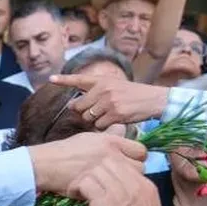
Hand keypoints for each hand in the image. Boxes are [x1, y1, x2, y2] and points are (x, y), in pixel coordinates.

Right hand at [27, 131, 145, 194]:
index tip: (129, 163)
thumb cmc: (64, 151)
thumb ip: (109, 136)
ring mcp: (105, 170)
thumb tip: (121, 128)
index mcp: (111, 141)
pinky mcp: (96, 185)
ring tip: (113, 186)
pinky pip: (113, 192)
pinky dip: (110, 194)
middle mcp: (112, 154)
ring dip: (124, 184)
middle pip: (140, 167)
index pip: (141, 150)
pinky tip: (103, 193)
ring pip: (129, 181)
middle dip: (133, 173)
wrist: (43, 164)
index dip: (137, 158)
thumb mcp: (88, 138)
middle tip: (122, 177)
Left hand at [49, 75, 168, 128]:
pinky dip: (104, 126)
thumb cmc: (132, 95)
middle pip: (79, 107)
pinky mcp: (115, 113)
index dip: (63, 80)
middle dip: (84, 112)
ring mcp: (109, 101)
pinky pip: (99, 125)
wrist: (155, 99)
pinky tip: (115, 119)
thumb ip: (94, 93)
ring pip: (88, 118)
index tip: (50, 79)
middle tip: (98, 111)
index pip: (79, 79)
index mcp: (102, 80)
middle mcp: (104, 89)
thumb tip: (71, 106)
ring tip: (110, 114)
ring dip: (95, 120)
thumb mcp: (114, 86)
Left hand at [69, 159, 174, 205]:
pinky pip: (86, 184)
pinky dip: (77, 188)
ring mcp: (118, 192)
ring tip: (78, 190)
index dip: (105, 168)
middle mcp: (132, 183)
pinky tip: (75, 196)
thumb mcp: (145, 204)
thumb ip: (133, 192)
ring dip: (83, 178)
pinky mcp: (104, 202)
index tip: (97, 180)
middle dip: (92, 169)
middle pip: (106, 161)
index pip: (120, 162)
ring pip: (95, 170)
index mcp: (143, 183)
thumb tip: (115, 187)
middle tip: (84, 182)